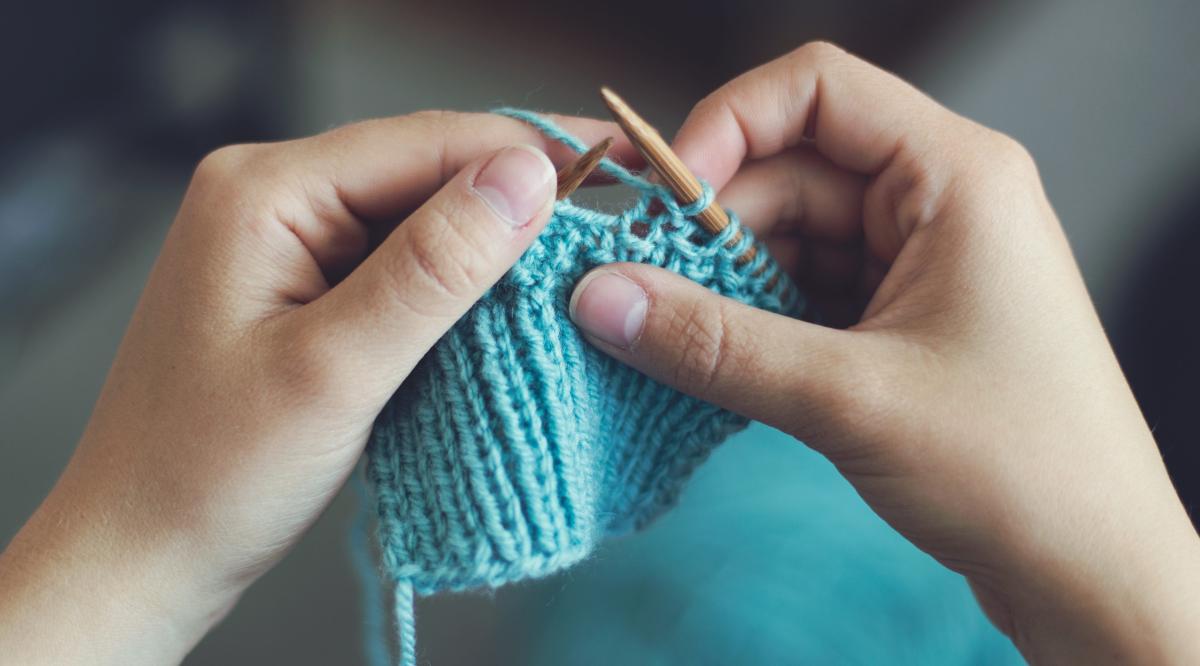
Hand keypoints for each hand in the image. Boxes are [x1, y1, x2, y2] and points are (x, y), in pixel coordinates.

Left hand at [0, 111, 635, 663]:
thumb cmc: (209, 473)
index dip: (529, 153)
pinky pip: (397, 262)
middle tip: (612, 227)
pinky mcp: (303, 285)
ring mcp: (286, 240)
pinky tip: (504, 302)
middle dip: (516, 198)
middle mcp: (272, 196)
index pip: (426, 141)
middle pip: (425, 170)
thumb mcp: (334, 370)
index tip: (621, 171)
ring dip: (491, 244)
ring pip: (418, 217)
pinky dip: (454, 283)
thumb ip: (431, 268)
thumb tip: (525, 178)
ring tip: (575, 265)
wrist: (142, 551)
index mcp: (264, 191)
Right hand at [568, 43, 1199, 663]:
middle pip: (789, 171)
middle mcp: (936, 200)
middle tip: (635, 292)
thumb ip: (714, 342)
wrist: (1092, 573)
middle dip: (709, 230)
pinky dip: (751, 320)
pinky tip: (709, 360)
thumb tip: (599, 297)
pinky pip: (802, 292)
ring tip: (665, 338)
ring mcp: (917, 261)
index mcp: (955, 175)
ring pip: (787, 238)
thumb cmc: (1018, 470)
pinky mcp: (898, 318)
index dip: (724, 126)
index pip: (816, 89)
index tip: (660, 203)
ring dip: (723, 284)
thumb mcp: (850, 397)